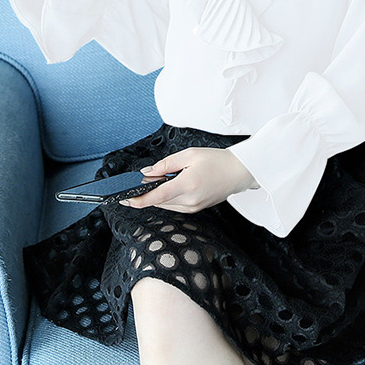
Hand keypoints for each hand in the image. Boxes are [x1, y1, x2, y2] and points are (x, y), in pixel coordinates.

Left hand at [120, 147, 258, 213]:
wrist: (239, 171)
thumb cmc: (218, 161)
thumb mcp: (189, 155)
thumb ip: (166, 164)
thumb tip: (148, 172)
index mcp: (187, 185)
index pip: (156, 197)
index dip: (137, 199)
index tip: (125, 199)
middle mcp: (190, 201)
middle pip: (158, 201)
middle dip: (148, 192)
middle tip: (145, 178)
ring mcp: (193, 207)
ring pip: (165, 204)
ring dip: (158, 194)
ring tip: (161, 179)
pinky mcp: (196, 209)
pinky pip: (175, 205)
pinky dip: (168, 197)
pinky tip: (172, 186)